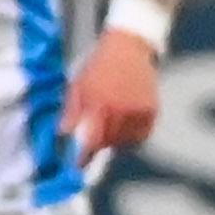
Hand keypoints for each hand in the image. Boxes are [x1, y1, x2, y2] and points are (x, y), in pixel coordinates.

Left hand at [63, 28, 161, 153]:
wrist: (128, 47)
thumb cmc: (98, 66)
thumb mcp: (78, 86)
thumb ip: (71, 111)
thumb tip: (63, 134)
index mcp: (99, 103)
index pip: (91, 140)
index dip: (84, 157)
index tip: (77, 166)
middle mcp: (120, 109)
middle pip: (109, 143)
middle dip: (99, 144)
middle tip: (95, 136)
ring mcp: (138, 110)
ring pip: (125, 141)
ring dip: (116, 140)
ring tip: (110, 123)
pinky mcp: (152, 110)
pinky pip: (141, 135)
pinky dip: (132, 135)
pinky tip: (125, 122)